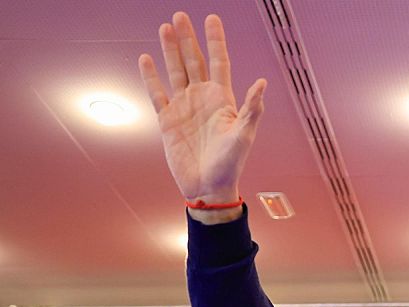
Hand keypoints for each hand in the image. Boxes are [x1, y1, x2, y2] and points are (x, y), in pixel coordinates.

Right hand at [139, 13, 268, 206]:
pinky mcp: (167, 120)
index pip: (218, 62)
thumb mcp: (244, 136)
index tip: (211, 18)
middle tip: (180, 16)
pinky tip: (146, 58)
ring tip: (165, 27)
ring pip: (175, 71)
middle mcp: (202, 98)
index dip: (215, 40)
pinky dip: (151, 76)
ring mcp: (184, 107)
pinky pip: (157, 93)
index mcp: (222, 99)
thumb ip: (251, 109)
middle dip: (187, 38)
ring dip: (170, 50)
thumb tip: (262, 83)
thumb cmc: (231, 165)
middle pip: (194, 61)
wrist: (208, 188)